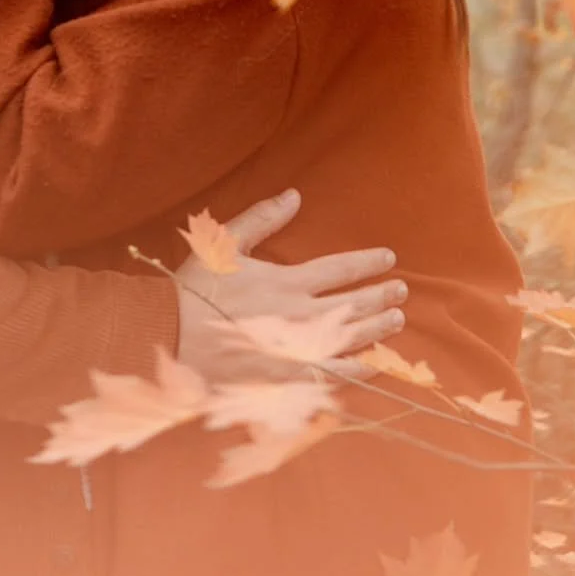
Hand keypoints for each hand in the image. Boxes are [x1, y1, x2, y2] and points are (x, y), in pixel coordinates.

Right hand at [173, 190, 405, 383]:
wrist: (172, 340)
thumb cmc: (195, 290)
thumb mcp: (224, 244)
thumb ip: (262, 218)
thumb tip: (294, 195)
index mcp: (288, 281)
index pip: (342, 269)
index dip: (369, 263)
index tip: (388, 259)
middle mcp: (302, 316)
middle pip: (355, 304)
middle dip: (382, 295)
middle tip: (402, 291)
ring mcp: (300, 351)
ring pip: (353, 339)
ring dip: (379, 328)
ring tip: (397, 320)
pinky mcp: (292, 380)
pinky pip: (336, 376)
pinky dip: (359, 369)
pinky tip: (374, 364)